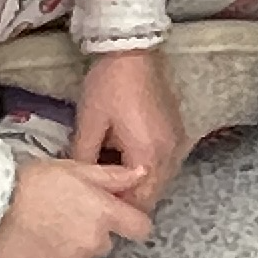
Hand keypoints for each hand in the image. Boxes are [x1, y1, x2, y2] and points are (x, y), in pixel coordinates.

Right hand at [0, 158, 150, 257]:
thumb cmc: (28, 182)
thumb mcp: (73, 168)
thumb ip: (111, 176)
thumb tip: (142, 174)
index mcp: (104, 214)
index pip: (140, 228)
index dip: (131, 222)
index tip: (118, 219)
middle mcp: (95, 243)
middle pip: (106, 243)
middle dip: (91, 233)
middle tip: (64, 217)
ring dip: (73, 250)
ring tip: (45, 232)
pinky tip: (40, 253)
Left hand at [70, 45, 186, 211]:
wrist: (133, 50)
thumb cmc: (108, 86)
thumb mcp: (89, 124)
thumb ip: (84, 161)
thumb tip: (80, 186)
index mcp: (148, 157)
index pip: (137, 202)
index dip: (116, 207)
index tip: (95, 204)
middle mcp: (170, 155)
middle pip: (152, 195)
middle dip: (128, 198)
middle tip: (101, 191)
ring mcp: (177, 144)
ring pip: (160, 181)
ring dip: (139, 184)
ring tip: (111, 175)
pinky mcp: (177, 133)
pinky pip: (165, 164)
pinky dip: (148, 168)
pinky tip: (127, 158)